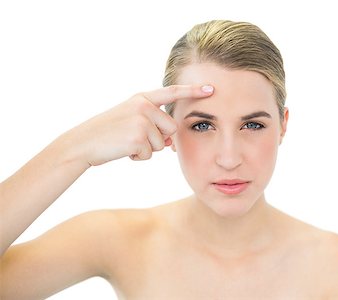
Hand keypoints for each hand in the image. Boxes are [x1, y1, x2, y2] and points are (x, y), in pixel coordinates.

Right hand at [64, 85, 213, 166]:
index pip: (171, 92)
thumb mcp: (131, 121)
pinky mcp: (138, 136)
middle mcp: (143, 105)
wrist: (83, 143)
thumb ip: (152, 125)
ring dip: (146, 149)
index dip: (192, 91)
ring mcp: (141, 120)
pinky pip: (150, 154)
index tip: (211, 89)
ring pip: (162, 144)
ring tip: (125, 143)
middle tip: (133, 138)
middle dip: (158, 139)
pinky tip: (123, 150)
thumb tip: (171, 143)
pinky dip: (138, 157)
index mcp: (142, 98)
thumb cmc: (108, 134)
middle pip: (172, 128)